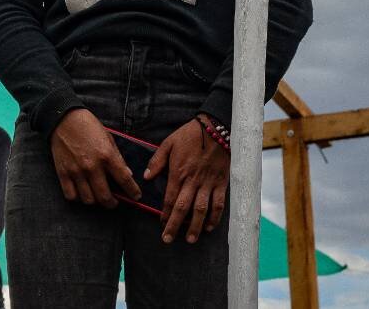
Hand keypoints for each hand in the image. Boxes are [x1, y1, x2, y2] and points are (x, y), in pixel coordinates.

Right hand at [49, 108, 140, 208]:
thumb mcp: (108, 138)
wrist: (64, 118)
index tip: (136, 197)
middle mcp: (92, 166)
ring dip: (95, 201)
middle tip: (115, 202)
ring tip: (97, 196)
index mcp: (106, 155)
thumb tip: (127, 173)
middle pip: (105, 196)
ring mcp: (76, 171)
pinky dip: (78, 198)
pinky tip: (82, 192)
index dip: (133, 192)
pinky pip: (71, 195)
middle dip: (113, 203)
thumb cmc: (88, 126)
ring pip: (88, 199)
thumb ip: (118, 157)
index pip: (124, 180)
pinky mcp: (63, 173)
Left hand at [147, 117, 229, 243]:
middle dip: (175, 226)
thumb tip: (146, 177)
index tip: (161, 224)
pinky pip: (218, 203)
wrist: (215, 128)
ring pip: (201, 210)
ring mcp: (208, 183)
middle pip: (183, 208)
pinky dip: (215, 217)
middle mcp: (193, 181)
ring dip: (195, 226)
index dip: (165, 214)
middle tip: (168, 239)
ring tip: (190, 239)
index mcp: (178, 172)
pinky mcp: (221, 183)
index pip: (170, 199)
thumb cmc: (190, 135)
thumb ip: (157, 161)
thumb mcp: (169, 143)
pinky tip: (210, 227)